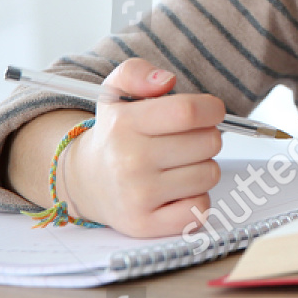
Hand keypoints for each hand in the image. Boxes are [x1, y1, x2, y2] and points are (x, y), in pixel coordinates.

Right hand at [64, 58, 224, 236]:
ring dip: (202, 167)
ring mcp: (137, 196)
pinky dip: (196, 198)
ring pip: (209, 174)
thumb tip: (165, 80)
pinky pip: (200, 208)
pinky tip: (176, 190)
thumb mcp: (115, 92)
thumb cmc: (115, 135)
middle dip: (206, 137)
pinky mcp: (145, 225)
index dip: (212, 108)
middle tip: (185, 140)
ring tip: (177, 165)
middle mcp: (129, 161)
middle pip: (208, 143)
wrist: (85, 180)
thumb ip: (137, 72)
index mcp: (124, 124)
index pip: (188, 112)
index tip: (211, 111)